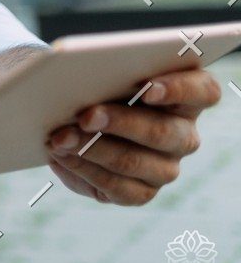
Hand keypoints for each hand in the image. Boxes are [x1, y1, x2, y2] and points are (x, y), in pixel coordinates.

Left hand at [45, 68, 220, 205]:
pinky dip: (85, 171)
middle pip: (164, 132)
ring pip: (136, 162)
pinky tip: (62, 158)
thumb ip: (107, 71)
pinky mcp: (142, 191)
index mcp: (186, 97)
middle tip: (85, 116)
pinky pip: (119, 189)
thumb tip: (78, 71)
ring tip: (59, 139)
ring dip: (93, 150)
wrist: (74, 120)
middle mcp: (183, 135)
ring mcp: (165, 166)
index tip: (148, 87)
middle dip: (119, 122)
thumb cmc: (97, 87)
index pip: (203, 91)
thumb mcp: (104, 73)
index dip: (179, 89)